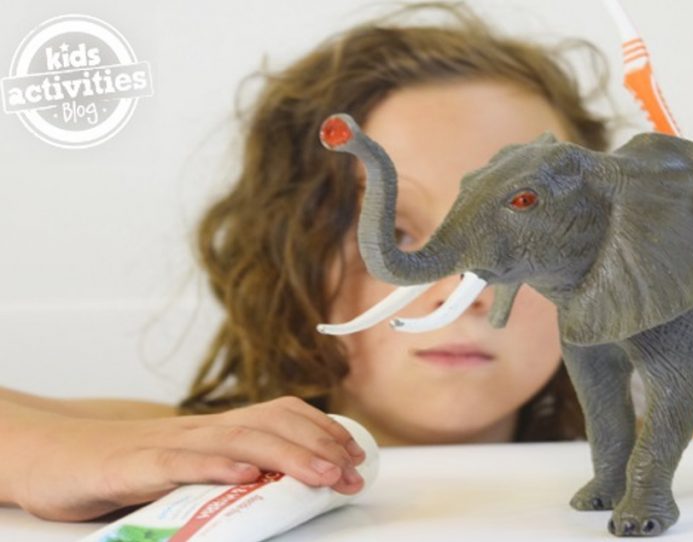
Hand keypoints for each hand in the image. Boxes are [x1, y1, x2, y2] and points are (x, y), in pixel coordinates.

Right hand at [12, 397, 364, 520]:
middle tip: (350, 473)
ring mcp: (169, 444)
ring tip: (320, 474)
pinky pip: (179, 462)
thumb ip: (237, 471)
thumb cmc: (132, 468)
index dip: (322, 430)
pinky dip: (214, 465)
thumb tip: (290, 485)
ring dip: (285, 455)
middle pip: (270, 426)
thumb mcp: (195, 467)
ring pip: (236, 440)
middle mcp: (202, 430)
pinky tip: (244, 474)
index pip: (281, 415)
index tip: (355, 454)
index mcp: (219, 430)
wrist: (60, 459)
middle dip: (317, 447)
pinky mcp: (135, 466)